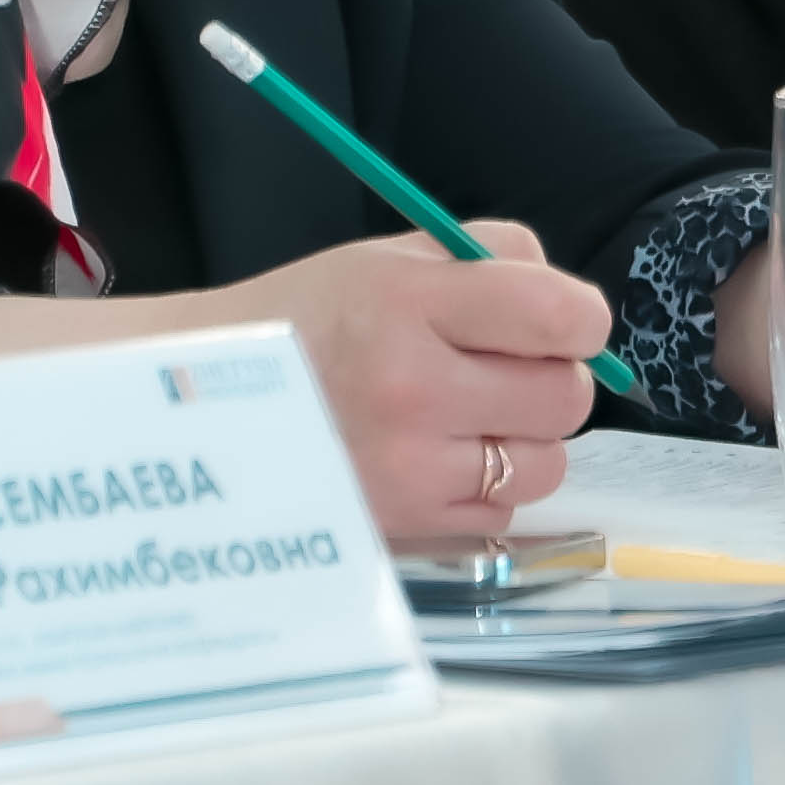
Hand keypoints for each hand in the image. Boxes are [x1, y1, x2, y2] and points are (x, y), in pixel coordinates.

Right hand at [220, 223, 613, 551]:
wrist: (204, 404)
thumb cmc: (305, 321)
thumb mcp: (384, 259)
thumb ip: (488, 259)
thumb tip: (573, 310)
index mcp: (406, 304)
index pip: (557, 314)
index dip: (580, 319)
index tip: (562, 322)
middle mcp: (412, 390)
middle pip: (565, 396)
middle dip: (551, 377)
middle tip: (503, 368)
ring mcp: (410, 468)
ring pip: (547, 462)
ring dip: (525, 439)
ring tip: (468, 418)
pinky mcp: (406, 525)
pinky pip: (503, 508)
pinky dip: (489, 485)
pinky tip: (441, 457)